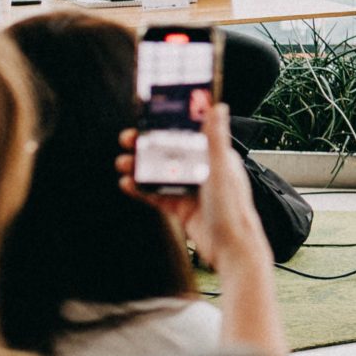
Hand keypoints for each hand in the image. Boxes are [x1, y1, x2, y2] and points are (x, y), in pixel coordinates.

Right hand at [117, 101, 268, 271]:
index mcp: (216, 156)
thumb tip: (218, 107)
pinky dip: (141, 189)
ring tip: (123, 162)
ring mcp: (191, 190)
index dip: (169, 125)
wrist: (230, 248)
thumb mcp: (221, 168)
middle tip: (127, 139)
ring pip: (160, 173)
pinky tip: (126, 183)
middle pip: (170, 152)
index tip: (149, 117)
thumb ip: (216, 139)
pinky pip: (156, 196)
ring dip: (140, 167)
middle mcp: (203, 171)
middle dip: (148, 146)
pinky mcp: (181, 209)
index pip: (189, 134)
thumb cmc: (232, 207)